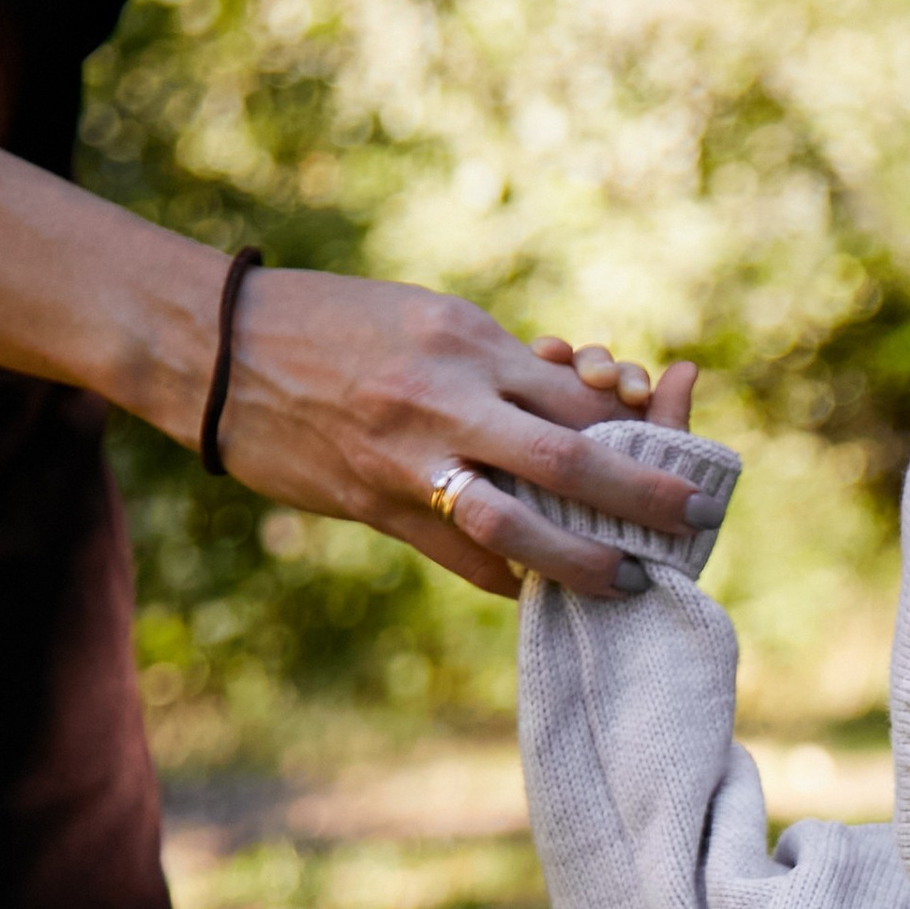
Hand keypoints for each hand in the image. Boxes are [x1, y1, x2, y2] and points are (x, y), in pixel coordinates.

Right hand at [214, 275, 709, 600]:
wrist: (216, 345)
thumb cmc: (329, 321)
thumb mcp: (423, 319)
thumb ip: (492, 362)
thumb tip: (568, 396)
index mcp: (467, 341)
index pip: (574, 390)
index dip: (630, 423)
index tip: (668, 443)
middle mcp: (448, 398)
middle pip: (570, 455)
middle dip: (642, 493)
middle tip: (693, 519)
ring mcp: (410, 456)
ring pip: (518, 519)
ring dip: (579, 558)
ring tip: (623, 579)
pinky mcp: (373, 501)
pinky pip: (457, 553)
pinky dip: (503, 574)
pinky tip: (529, 589)